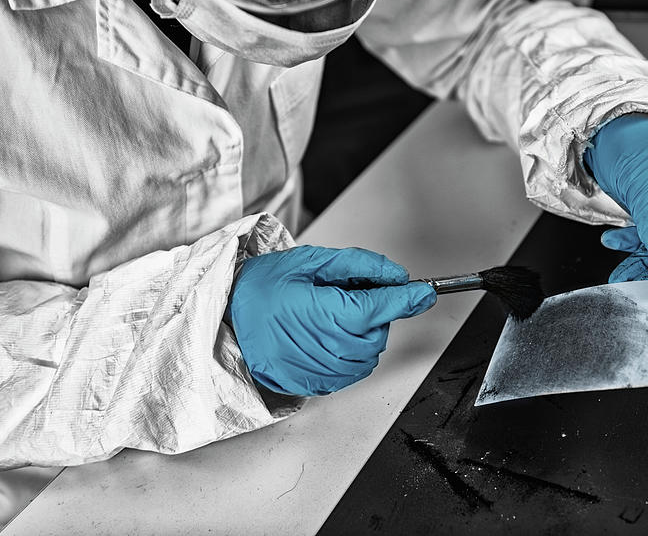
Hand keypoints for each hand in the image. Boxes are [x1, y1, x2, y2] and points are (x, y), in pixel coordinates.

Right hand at [228, 245, 436, 395]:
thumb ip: (359, 266)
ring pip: (368, 353)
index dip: (406, 299)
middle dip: (374, 312)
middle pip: (377, 332)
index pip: (381, 308)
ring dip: (363, 333)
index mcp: (324, 313)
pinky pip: (352, 370)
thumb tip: (395, 275)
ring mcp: (321, 371)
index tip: (425, 292)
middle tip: (344, 295)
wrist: (223, 319)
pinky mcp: (316, 385)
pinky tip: (326, 335)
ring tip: (330, 315)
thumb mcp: (310, 261)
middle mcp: (326, 348)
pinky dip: (350, 352)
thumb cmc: (260, 289)